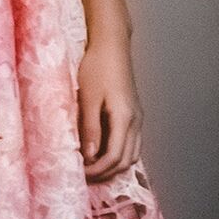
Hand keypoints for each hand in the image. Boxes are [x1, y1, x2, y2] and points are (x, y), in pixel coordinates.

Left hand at [77, 33, 141, 182]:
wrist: (112, 45)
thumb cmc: (97, 67)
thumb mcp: (88, 99)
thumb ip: (90, 129)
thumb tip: (89, 156)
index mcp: (125, 118)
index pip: (115, 157)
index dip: (97, 170)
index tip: (80, 172)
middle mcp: (136, 121)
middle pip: (126, 160)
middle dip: (106, 171)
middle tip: (84, 173)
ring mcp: (138, 117)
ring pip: (132, 154)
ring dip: (113, 164)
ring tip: (91, 164)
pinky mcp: (134, 114)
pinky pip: (131, 143)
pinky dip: (118, 153)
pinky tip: (101, 149)